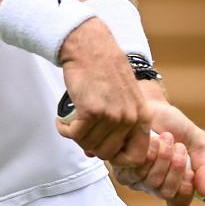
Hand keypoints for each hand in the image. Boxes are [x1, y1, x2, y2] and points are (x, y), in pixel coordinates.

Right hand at [56, 21, 148, 161]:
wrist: (91, 47)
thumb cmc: (105, 70)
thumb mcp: (125, 98)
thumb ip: (120, 125)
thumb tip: (100, 152)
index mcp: (142, 116)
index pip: (137, 156)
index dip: (118, 158)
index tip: (104, 149)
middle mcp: (130, 118)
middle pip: (107, 153)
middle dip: (91, 145)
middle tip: (82, 132)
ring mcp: (111, 115)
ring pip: (88, 144)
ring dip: (75, 135)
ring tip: (71, 122)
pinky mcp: (91, 111)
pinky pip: (73, 134)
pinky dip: (63, 129)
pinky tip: (62, 120)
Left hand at [110, 86, 204, 205]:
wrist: (154, 106)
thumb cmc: (174, 125)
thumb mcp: (198, 143)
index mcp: (174, 184)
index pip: (178, 205)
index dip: (185, 191)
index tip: (191, 172)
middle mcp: (154, 186)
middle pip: (166, 192)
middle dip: (176, 168)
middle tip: (179, 148)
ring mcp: (136, 179)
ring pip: (151, 181)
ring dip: (163, 157)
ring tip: (166, 138)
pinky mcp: (122, 167)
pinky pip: (137, 169)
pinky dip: (149, 152)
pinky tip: (152, 139)